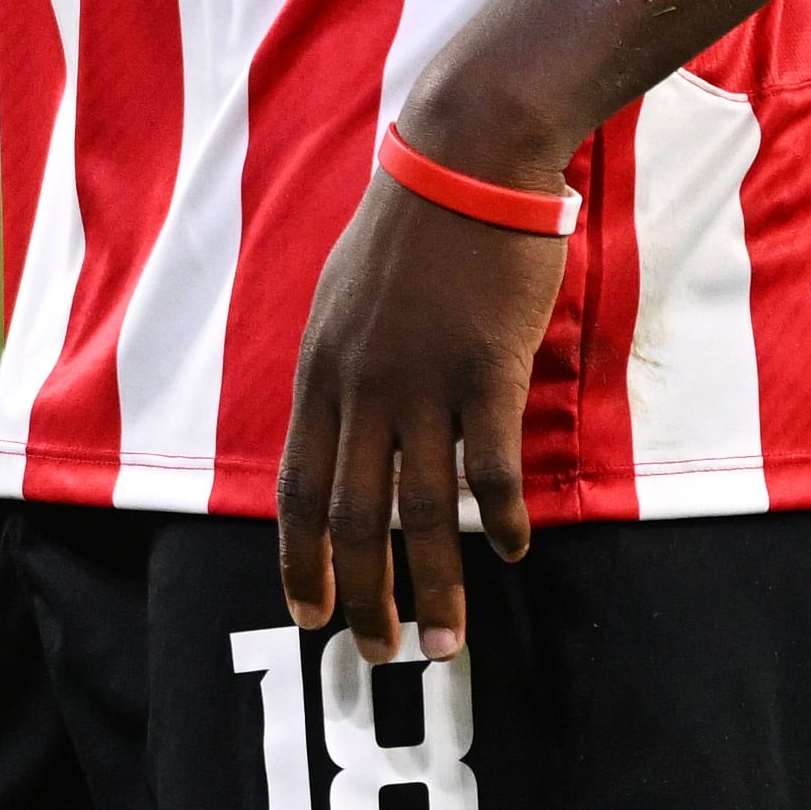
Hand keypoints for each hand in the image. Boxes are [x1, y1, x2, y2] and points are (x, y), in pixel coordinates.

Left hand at [275, 172, 568, 663]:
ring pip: (421, 511)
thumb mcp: (344, 297)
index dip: (300, 559)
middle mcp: (362, 385)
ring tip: (444, 640)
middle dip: (363, 596)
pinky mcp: (487, 370)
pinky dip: (501, 519)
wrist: (467, 156)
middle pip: (352, 516)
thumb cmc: (413, 224)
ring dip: (433, 585)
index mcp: (321, 369)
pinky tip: (513, 550)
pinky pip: (491, 469)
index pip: (297, 486)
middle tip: (379, 653)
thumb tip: (342, 429)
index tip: (309, 613)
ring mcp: (423, 380)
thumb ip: (340, 367)